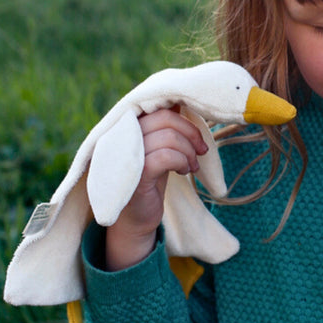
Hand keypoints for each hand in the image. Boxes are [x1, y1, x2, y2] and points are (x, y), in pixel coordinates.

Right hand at [105, 107, 208, 270]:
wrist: (134, 220)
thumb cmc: (149, 180)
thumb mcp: (159, 148)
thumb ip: (165, 127)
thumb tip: (181, 102)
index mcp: (127, 127)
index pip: (157, 106)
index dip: (182, 116)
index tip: (196, 133)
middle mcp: (121, 137)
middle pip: (165, 117)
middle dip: (190, 132)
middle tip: (201, 150)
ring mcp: (126, 155)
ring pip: (168, 136)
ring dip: (188, 151)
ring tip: (191, 166)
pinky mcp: (135, 175)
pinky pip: (166, 156)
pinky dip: (182, 161)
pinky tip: (184, 171)